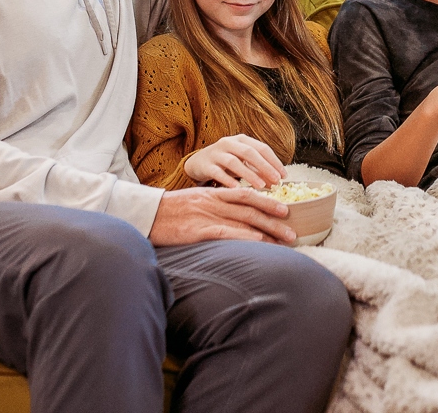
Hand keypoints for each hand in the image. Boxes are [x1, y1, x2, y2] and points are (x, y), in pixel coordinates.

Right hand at [149, 186, 294, 245]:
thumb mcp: (193, 204)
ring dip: (267, 230)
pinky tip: (259, 242)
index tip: (285, 211)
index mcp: (213, 194)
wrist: (145, 215)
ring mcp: (206, 215)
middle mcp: (214, 202)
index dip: (268, 202)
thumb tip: (233, 220)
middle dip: (274, 219)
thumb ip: (213, 208)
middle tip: (293, 231)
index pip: (246, 194)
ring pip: (244, 220)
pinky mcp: (197, 230)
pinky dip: (244, 236)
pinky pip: (225, 232)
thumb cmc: (168, 213)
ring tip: (285, 240)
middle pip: (251, 208)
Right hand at [184, 134, 286, 188]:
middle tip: (276, 181)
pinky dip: (228, 180)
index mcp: (242, 140)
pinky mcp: (205, 164)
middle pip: (250, 153)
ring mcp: (216, 153)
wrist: (197, 163)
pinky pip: (217, 172)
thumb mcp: (242, 163)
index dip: (274, 161)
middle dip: (265, 167)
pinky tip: (237, 189)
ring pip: (234, 162)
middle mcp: (229, 143)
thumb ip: (258, 170)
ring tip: (261, 186)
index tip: (284, 176)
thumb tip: (277, 182)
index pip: (262, 148)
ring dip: (249, 174)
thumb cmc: (225, 163)